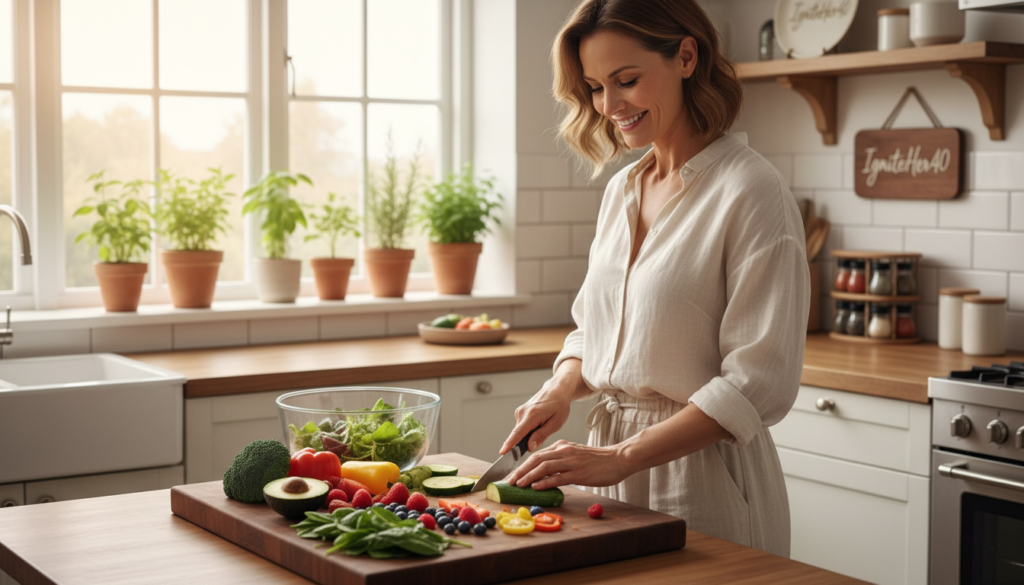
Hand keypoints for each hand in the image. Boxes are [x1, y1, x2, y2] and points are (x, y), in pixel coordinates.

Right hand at [498, 372, 576, 454]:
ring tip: (543, 426)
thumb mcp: (555, 423)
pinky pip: (521, 427)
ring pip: (520, 431)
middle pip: (519, 434)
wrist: (557, 391)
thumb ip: (541, 436)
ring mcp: (520, 411)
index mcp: (532, 414)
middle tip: (541, 438)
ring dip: (529, 435)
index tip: (502, 452)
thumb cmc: (559, 406)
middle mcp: (522, 412)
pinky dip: (528, 430)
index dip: (510, 444)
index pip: (518, 432)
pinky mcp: (520, 412)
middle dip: (526, 442)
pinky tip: (539, 424)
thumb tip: (529, 447)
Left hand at [506, 440, 630, 490]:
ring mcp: (571, 462)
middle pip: (536, 459)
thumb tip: (545, 473)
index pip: (537, 454)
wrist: (618, 459)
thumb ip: (560, 461)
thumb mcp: (575, 455)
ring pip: (543, 467)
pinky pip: (557, 477)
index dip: (523, 464)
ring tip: (518, 484)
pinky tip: (536, 487)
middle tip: (510, 481)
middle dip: (520, 470)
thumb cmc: (598, 460)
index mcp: (562, 446)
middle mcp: (564, 451)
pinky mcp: (579, 473)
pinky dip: (545, 482)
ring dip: (528, 476)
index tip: (514, 474)